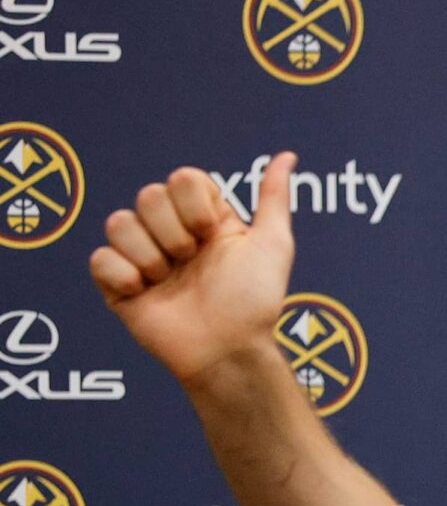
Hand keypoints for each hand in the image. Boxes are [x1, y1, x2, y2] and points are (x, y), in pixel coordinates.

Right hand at [87, 152, 298, 387]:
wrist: (229, 349)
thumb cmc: (255, 302)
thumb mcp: (273, 245)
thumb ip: (273, 197)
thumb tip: (287, 155)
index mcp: (203, 218)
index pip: (182, 178)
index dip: (195, 205)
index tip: (213, 234)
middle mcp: (170, 232)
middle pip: (148, 195)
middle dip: (174, 233)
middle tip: (191, 262)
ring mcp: (142, 257)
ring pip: (119, 222)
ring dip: (150, 255)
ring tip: (170, 281)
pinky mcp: (117, 284)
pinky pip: (100, 258)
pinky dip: (124, 276)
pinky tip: (146, 293)